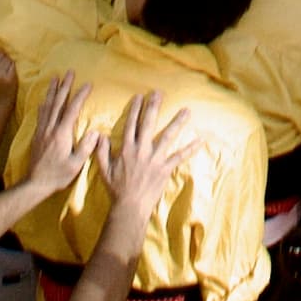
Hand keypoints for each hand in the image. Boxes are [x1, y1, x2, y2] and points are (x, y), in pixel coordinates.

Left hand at [19, 73, 94, 193]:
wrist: (36, 183)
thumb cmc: (58, 175)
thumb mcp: (76, 164)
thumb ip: (86, 148)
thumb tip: (95, 132)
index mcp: (62, 133)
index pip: (72, 110)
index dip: (80, 96)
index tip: (88, 84)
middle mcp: (51, 128)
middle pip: (58, 103)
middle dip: (65, 86)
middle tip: (69, 72)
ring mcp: (42, 131)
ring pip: (48, 106)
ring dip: (52, 91)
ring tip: (55, 78)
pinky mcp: (37, 135)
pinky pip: (41, 115)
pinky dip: (44, 105)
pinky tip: (44, 101)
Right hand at [103, 94, 190, 232]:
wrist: (129, 207)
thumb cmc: (116, 189)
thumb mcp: (104, 169)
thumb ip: (101, 151)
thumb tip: (100, 134)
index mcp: (126, 149)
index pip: (131, 124)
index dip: (135, 109)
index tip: (139, 96)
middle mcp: (141, 150)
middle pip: (148, 124)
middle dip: (154, 107)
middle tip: (159, 93)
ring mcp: (155, 159)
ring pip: (167, 136)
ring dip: (177, 122)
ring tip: (187, 110)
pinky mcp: (165, 169)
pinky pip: (179, 156)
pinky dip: (190, 148)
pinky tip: (200, 140)